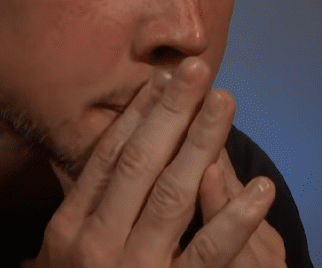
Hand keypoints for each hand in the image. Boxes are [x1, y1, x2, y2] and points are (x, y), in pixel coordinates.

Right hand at [31, 58, 276, 266]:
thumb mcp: (61, 255)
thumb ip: (81, 207)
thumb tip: (101, 154)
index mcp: (68, 226)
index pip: (107, 156)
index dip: (136, 115)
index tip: (161, 81)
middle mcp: (94, 241)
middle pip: (139, 162)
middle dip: (171, 112)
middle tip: (197, 71)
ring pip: (172, 194)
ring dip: (202, 144)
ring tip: (225, 104)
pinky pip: (206, 254)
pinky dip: (233, 219)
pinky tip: (259, 189)